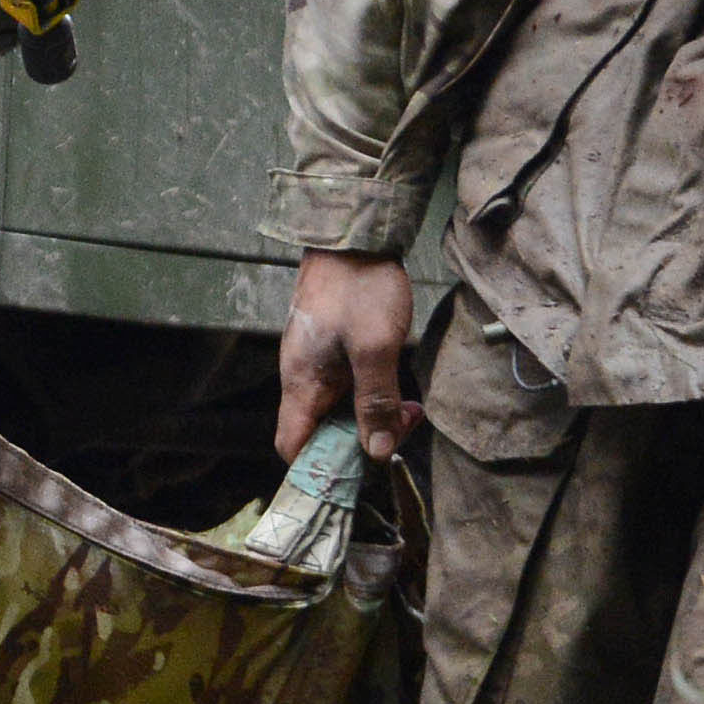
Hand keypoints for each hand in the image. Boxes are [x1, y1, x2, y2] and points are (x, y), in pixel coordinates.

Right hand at [278, 248, 423, 456]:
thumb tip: (378, 451)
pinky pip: (348, 386)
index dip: (320, 468)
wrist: (354, 235)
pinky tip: (398, 386)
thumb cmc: (360, 287)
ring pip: (339, 409)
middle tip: (404, 425)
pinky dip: (373, 394)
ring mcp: (316, 360)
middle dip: (363, 439)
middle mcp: (302, 376)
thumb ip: (376, 401)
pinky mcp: (332, 347)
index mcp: (301, 381)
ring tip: (410, 408)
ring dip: (373, 415)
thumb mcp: (376, 347)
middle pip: (321, 432)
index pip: (293, 446)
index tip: (362, 468)